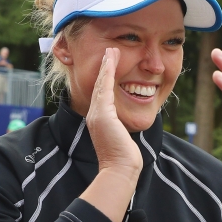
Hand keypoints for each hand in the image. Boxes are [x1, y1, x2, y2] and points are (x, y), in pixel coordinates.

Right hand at [86, 48, 142, 177]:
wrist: (119, 170)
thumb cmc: (123, 159)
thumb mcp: (122, 139)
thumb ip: (121, 129)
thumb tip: (126, 129)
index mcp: (99, 120)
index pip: (102, 95)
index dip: (104, 79)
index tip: (110, 66)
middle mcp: (95, 115)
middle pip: (98, 86)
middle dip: (104, 68)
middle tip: (109, 52)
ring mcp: (97, 114)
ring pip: (101, 84)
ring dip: (106, 66)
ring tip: (111, 51)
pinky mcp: (103, 114)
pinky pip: (104, 88)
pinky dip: (108, 72)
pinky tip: (111, 60)